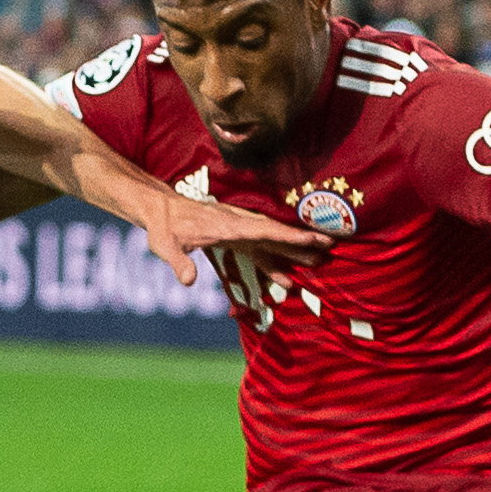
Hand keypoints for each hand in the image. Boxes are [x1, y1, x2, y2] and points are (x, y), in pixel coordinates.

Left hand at [79, 169, 329, 280]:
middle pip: (275, 233)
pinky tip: (285, 279)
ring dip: (294, 249)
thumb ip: (177, 262)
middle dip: (302, 239)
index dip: (286, 235)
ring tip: (321, 258)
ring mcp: (238, 230)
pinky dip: (274, 262)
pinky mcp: (234, 237)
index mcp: (226, 225)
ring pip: (272, 240)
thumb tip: (188, 281)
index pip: (262, 230)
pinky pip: (259, 250)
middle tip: (330, 245)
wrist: (161, 210)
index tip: (309, 238)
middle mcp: (237, 225)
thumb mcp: (164, 245)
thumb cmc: (163, 227)